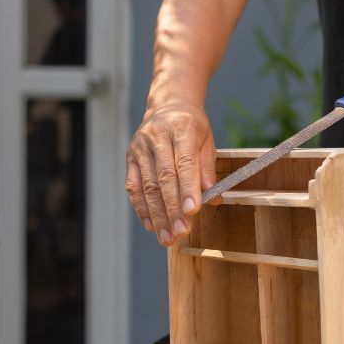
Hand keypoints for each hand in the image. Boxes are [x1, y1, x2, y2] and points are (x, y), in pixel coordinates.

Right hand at [125, 105, 216, 244]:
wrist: (168, 106)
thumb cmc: (192, 127)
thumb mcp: (207, 142)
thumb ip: (207, 170)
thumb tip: (212, 198)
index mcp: (181, 128)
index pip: (184, 163)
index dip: (188, 189)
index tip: (193, 212)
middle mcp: (157, 136)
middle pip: (164, 178)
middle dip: (173, 209)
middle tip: (181, 232)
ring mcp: (140, 147)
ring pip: (147, 186)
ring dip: (158, 215)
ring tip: (168, 237)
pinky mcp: (130, 158)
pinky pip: (133, 187)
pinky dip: (142, 209)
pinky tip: (152, 226)